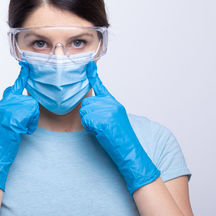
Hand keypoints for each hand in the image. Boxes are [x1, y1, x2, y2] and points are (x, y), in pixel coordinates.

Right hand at [0, 61, 39, 191]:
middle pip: (29, 101)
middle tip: (18, 127)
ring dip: (30, 122)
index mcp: (2, 104)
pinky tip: (20, 132)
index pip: (14, 87)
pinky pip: (32, 115)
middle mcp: (4, 103)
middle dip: (30, 116)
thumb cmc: (3, 140)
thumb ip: (13, 108)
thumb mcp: (7, 121)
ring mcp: (8, 108)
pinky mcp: (14, 115)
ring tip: (19, 130)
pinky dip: (30, 126)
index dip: (22, 76)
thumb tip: (20, 97)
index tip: (26, 64)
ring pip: (32, 108)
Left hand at [79, 61, 160, 195]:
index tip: (89, 64)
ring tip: (102, 130)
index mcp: (114, 103)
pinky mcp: (104, 121)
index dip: (93, 74)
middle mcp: (111, 104)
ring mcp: (108, 112)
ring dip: (89, 123)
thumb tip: (88, 106)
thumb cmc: (120, 138)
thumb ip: (103, 109)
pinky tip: (101, 133)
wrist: (130, 151)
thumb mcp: (113, 119)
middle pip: (86, 104)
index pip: (100, 86)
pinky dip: (90, 129)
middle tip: (101, 126)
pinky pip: (86, 121)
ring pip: (84, 112)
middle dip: (88, 116)